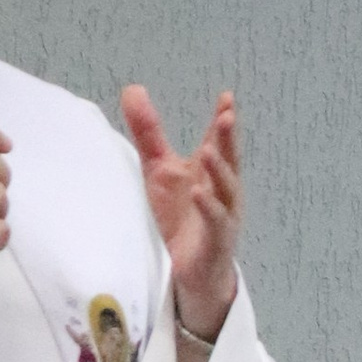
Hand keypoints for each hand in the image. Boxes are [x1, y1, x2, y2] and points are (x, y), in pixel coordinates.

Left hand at [123, 86, 240, 342]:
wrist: (193, 272)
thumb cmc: (180, 217)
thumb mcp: (159, 171)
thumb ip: (149, 132)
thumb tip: (132, 89)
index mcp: (210, 172)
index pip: (219, 141)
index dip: (223, 120)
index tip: (227, 98)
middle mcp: (223, 190)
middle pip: (228, 160)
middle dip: (228, 139)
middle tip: (227, 116)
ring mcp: (224, 215)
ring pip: (226, 189)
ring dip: (219, 171)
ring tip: (208, 152)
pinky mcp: (216, 241)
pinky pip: (216, 221)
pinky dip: (209, 207)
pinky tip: (200, 193)